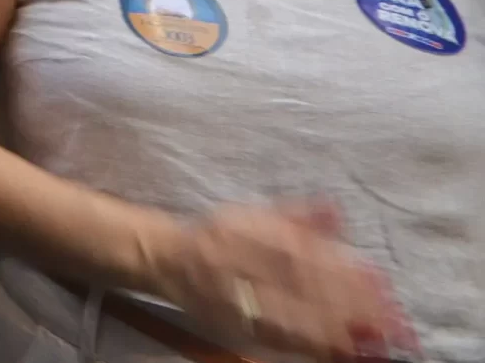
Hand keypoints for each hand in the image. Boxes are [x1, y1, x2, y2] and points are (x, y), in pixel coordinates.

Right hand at [151, 201, 409, 360]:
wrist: (169, 260)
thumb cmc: (218, 235)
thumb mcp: (253, 214)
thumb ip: (296, 214)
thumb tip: (336, 208)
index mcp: (245, 230)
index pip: (299, 251)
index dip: (340, 267)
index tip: (378, 279)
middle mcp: (238, 261)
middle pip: (300, 284)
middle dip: (347, 301)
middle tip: (389, 315)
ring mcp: (237, 297)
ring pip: (291, 315)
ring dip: (335, 327)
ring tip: (374, 335)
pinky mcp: (238, 326)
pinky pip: (279, 338)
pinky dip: (313, 345)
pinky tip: (341, 348)